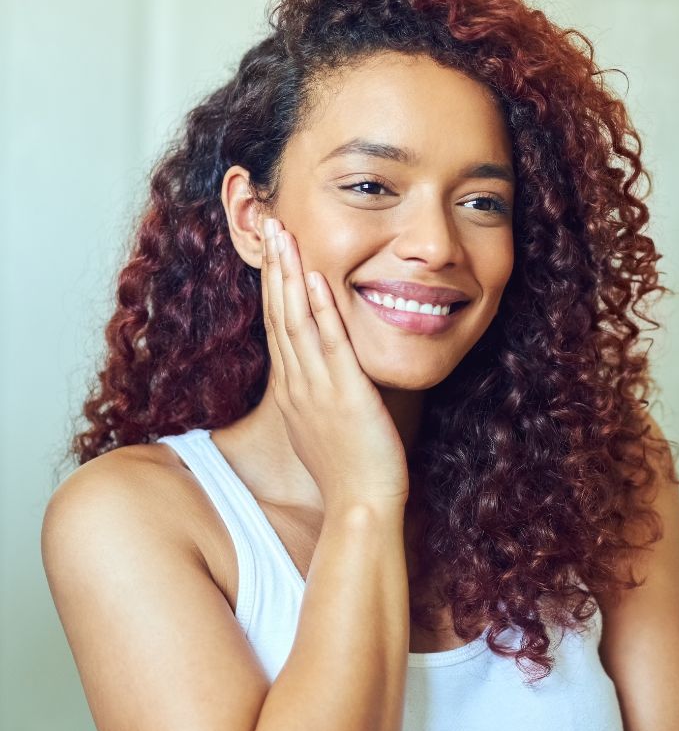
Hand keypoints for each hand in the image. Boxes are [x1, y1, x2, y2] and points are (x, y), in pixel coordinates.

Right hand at [260, 217, 409, 513]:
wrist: (359, 508)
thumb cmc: (348, 472)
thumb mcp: (324, 426)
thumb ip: (320, 396)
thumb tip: (323, 378)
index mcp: (295, 389)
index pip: (278, 325)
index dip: (273, 283)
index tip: (270, 249)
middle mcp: (299, 383)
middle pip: (279, 313)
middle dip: (273, 265)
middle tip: (267, 222)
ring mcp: (318, 388)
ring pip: (297, 321)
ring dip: (289, 275)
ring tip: (282, 234)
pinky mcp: (345, 395)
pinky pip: (330, 345)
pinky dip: (322, 310)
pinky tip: (317, 278)